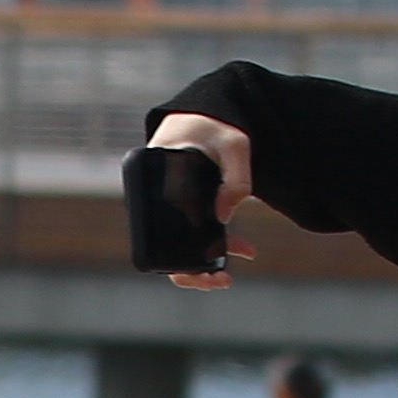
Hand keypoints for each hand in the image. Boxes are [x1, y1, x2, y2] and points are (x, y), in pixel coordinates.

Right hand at [146, 111, 254, 289]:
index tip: (201, 266)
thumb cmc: (216, 127)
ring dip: (204, 266)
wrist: (210, 117)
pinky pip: (196, 235)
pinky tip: (244, 251)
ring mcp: (171, 207)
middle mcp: (156, 199)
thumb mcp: (234, 146)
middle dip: (192, 271)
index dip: (175, 256)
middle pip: (165, 247)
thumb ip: (234, 178)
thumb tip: (224, 217)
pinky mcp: (188, 209)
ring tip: (228, 278)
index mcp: (153, 180)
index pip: (154, 228)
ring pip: (180, 247)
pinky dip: (218, 247)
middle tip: (220, 281)